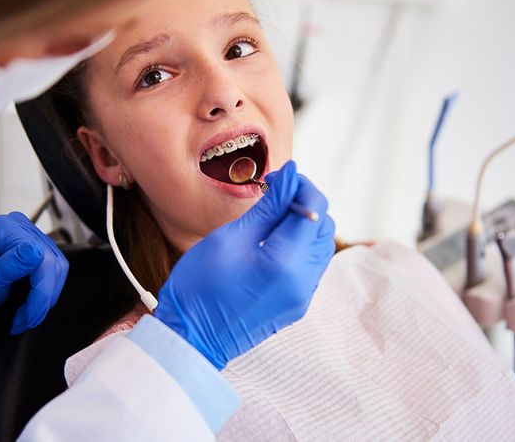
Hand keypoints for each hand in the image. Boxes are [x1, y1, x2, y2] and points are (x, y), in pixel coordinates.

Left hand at [0, 212, 68, 333]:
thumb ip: (12, 263)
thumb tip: (36, 252)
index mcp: (6, 228)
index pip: (41, 259)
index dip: (41, 291)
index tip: (30, 316)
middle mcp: (21, 227)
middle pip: (52, 264)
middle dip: (43, 298)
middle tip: (28, 320)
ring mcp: (32, 238)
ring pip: (58, 269)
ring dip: (46, 298)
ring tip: (28, 315)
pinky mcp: (40, 251)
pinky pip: (56, 271)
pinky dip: (47, 292)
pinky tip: (34, 304)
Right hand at [154, 161, 335, 368]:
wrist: (191, 338)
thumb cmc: (200, 286)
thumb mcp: (231, 238)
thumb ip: (268, 207)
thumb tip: (292, 176)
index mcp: (286, 261)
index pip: (314, 208)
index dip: (299, 185)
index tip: (275, 178)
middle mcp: (303, 280)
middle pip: (324, 225)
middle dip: (304, 203)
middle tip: (273, 195)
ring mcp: (302, 295)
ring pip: (321, 245)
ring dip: (303, 224)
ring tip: (271, 217)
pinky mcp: (296, 304)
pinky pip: (311, 265)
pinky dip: (300, 245)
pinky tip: (273, 242)